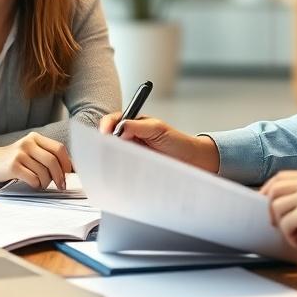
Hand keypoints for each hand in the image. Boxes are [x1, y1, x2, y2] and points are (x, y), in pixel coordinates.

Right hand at [0, 133, 72, 188]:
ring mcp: (20, 154)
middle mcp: (28, 143)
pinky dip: (36, 185)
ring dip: (46, 182)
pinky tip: (33, 185)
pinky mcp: (13, 166)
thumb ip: (46, 155)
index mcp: (35, 137)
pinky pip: (33, 178)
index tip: (68, 174)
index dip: (66, 162)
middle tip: (61, 185)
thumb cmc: (13, 159)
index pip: (59, 148)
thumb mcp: (30, 151)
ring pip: (43, 172)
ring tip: (42, 185)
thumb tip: (69, 168)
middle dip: (59, 175)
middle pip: (52, 160)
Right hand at [99, 113, 219, 172]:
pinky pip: (122, 170)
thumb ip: (138, 126)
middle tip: (106, 150)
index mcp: (133, 125)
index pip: (112, 122)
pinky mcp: (134, 169)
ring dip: (111, 159)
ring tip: (113, 162)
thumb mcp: (158, 129)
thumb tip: (119, 127)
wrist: (192, 161)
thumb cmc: (177, 142)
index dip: (105, 126)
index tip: (104, 133)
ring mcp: (130, 155)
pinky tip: (121, 174)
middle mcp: (129, 139)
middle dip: (104, 144)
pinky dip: (120, 172)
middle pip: (108, 140)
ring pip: (113, 156)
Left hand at [261, 169, 296, 258]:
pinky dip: (290, 236)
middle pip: (275, 189)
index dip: (269, 189)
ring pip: (277, 207)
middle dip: (271, 208)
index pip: (282, 176)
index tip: (265, 202)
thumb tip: (280, 199)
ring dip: (284, 225)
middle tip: (277, 223)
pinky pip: (285, 224)